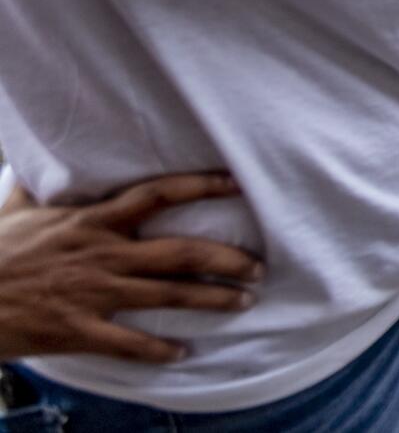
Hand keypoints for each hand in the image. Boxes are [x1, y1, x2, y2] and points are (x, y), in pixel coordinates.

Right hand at [0, 173, 261, 363]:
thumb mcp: (17, 211)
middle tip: (258, 266)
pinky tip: (184, 354)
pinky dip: (159, 351)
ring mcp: (92, 294)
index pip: (157, 194)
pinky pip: (128, 344)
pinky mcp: (77, 331)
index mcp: (92, 221)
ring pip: (167, 296)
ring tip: (243, 302)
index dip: (201, 185)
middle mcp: (102, 255)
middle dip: (226, 259)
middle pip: (180, 252)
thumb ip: (41, 188)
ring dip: (210, 300)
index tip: (239, 183)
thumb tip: (43, 161)